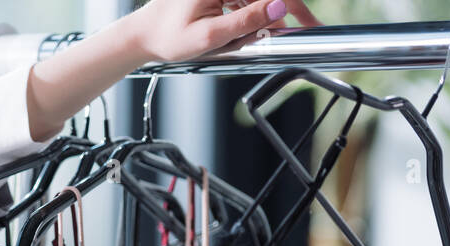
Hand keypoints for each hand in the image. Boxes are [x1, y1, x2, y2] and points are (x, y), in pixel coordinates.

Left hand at [128, 0, 322, 63]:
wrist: (141, 36)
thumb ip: (246, 21)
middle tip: (304, 27)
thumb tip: (280, 6)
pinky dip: (253, 11)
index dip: (293, 4)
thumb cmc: (166, 38)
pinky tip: (254, 27)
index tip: (308, 22)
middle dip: (284, 8)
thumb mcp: (209, 36)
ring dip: (267, 12)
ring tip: (274, 33)